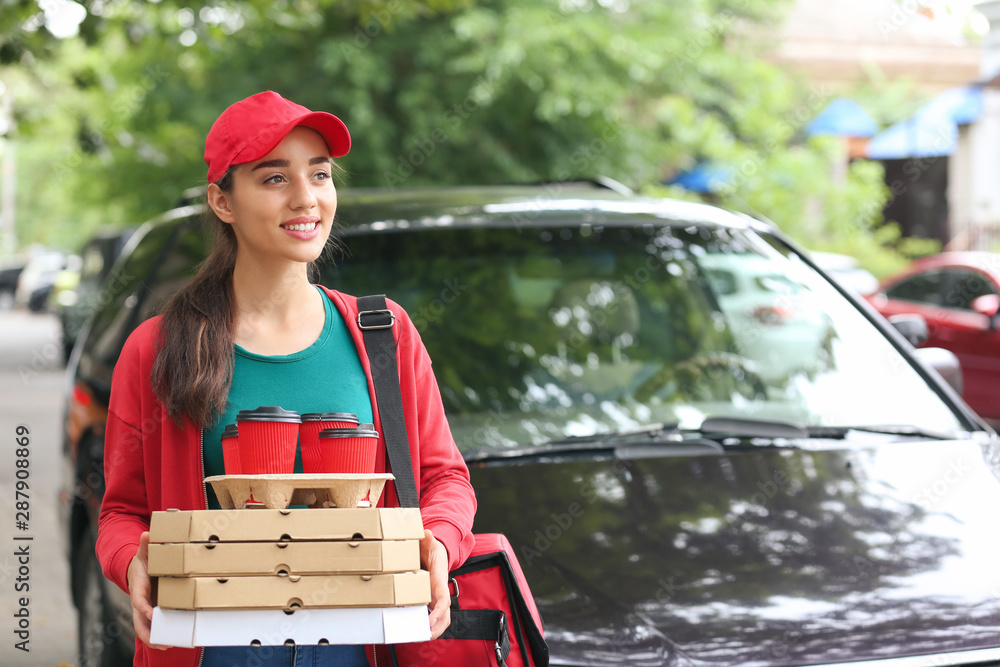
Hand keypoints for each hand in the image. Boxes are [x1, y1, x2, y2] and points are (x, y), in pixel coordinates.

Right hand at [126, 531, 167, 649]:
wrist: (138, 569)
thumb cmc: (144, 561)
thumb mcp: (145, 552)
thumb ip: (146, 544)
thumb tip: (147, 534)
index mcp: (138, 587)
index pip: (138, 600)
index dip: (144, 607)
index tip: (151, 614)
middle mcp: (140, 601)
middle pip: (139, 621)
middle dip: (147, 632)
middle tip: (160, 641)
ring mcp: (145, 608)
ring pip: (144, 627)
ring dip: (154, 638)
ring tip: (167, 645)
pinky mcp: (152, 611)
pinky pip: (153, 626)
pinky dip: (159, 634)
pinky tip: (170, 642)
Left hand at [419, 528, 450, 638]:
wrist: (437, 552)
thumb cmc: (434, 550)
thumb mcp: (430, 543)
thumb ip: (428, 539)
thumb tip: (427, 532)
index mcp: (440, 581)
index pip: (443, 599)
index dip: (439, 611)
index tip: (431, 620)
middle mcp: (440, 592)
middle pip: (445, 615)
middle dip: (437, 627)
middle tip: (425, 635)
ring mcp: (436, 598)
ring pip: (441, 619)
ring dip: (434, 630)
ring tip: (420, 637)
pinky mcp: (430, 600)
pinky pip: (432, 615)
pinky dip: (428, 625)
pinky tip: (417, 630)